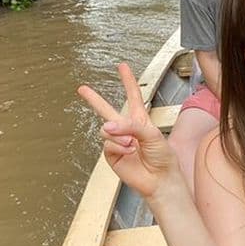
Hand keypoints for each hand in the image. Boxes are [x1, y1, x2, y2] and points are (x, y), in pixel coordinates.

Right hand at [78, 63, 179, 200]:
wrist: (160, 179)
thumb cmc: (162, 157)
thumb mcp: (152, 134)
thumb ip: (130, 126)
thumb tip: (106, 126)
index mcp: (140, 120)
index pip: (133, 96)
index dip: (128, 81)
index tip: (122, 66)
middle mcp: (127, 129)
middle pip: (107, 110)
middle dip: (94, 99)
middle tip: (82, 89)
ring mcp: (118, 142)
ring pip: (107, 129)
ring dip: (119, 135)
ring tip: (132, 144)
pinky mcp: (111, 155)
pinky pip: (107, 144)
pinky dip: (118, 147)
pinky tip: (129, 152)